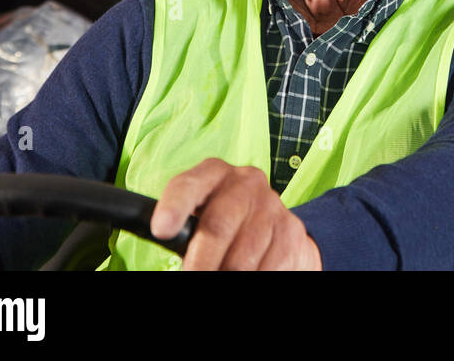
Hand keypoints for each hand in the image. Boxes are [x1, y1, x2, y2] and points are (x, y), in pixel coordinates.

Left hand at [150, 158, 322, 271]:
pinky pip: (267, 269)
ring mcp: (271, 205)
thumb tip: (166, 241)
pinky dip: (254, 279)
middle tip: (192, 277)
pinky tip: (248, 274)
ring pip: (241, 258)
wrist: (276, 228)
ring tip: (221, 274)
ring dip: (227, 276)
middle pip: (217, 226)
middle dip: (201, 263)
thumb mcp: (203, 217)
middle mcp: (245, 182)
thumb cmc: (225, 226)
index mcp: (213, 174)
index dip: (174, 205)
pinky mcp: (291, 232)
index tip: (161, 229)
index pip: (189, 184)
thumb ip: (185, 230)